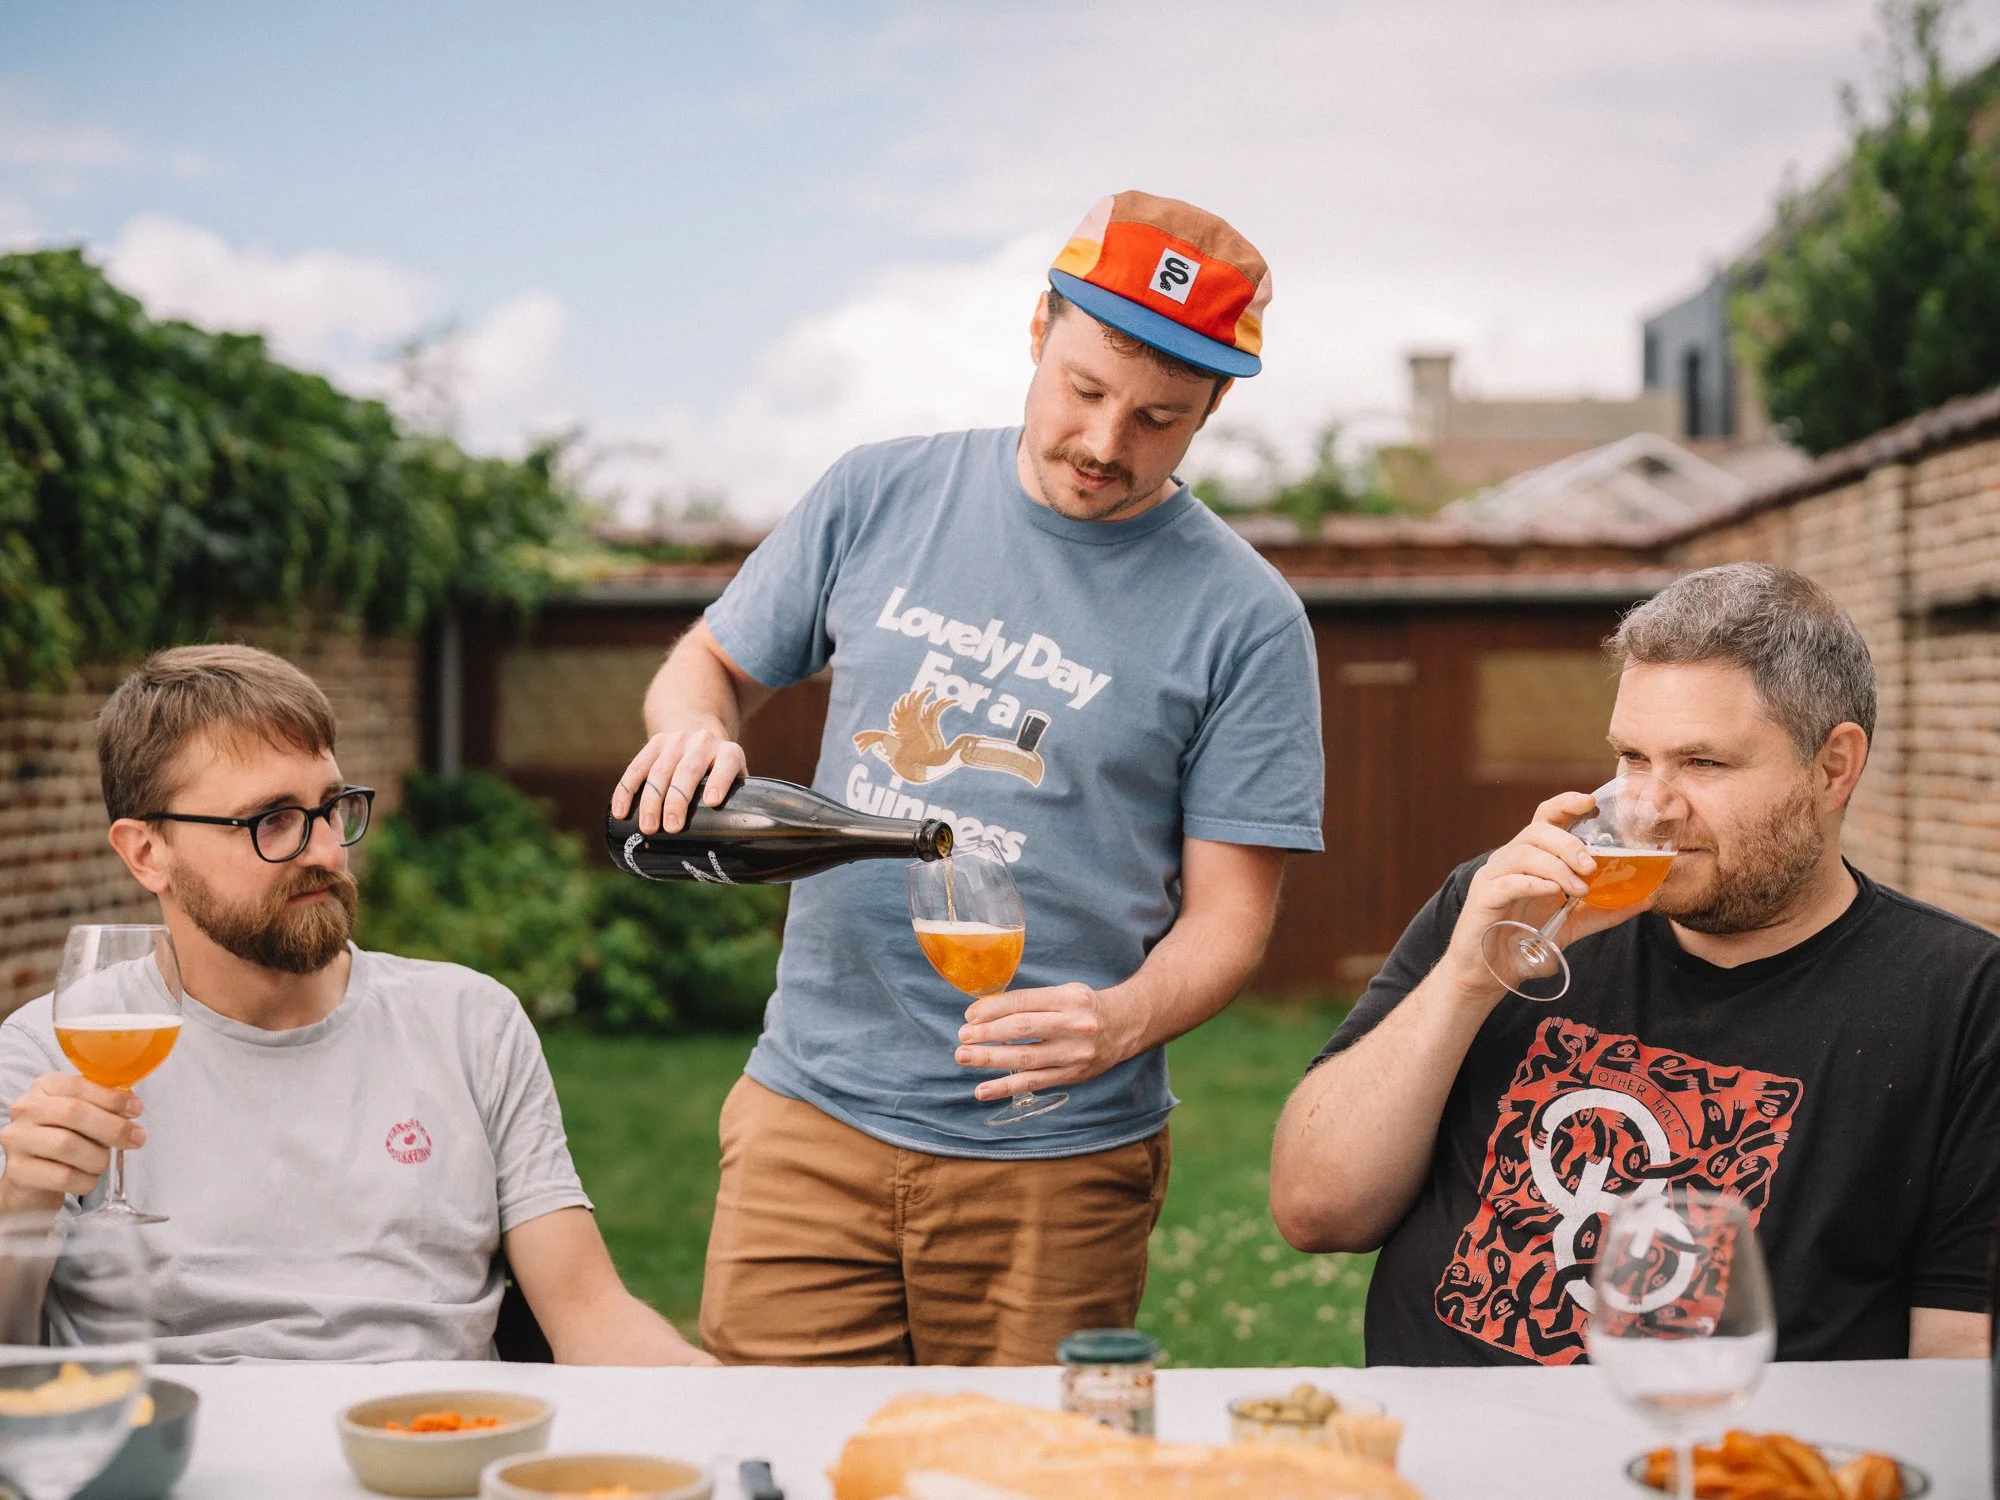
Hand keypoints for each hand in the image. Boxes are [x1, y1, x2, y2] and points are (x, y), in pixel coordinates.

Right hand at [0, 1074, 144, 1210]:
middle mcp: (26, 1110)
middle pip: (74, 1113)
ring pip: (67, 1145)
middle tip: (136, 1139)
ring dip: (99, 1157)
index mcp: (44, 1088)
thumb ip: (103, 1106)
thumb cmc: (62, 1139)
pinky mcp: (18, 1171)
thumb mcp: (81, 1116)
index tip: (136, 1109)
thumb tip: (132, 1108)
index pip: (79, 1085)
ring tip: (104, 1163)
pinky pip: (63, 1176)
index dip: (112, 1098)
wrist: (31, 1178)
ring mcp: (17, 1140)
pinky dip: (86, 1179)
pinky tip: (89, 1179)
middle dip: (113, 1128)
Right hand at [609, 724, 746, 833]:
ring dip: (651, 801)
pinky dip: (626, 790)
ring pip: (660, 770)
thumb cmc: (719, 771)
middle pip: (688, 771)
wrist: (698, 729)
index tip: (712, 801)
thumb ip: (738, 804)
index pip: (726, 763)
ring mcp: (676, 741)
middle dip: (678, 800)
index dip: (720, 781)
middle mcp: (703, 743)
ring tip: (648, 828)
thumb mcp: (735, 779)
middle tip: (672, 828)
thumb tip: (732, 849)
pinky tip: (621, 812)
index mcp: (728, 752)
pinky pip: (636, 767)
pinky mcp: (654, 743)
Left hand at [954, 983, 1142, 1100]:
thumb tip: (983, 1012)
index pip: (1023, 1002)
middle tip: (962, 1036)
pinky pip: (1033, 1083)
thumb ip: (1031, 1001)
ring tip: (964, 1057)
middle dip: (988, 1033)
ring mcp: (1074, 1054)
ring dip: (990, 1059)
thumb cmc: (1084, 1007)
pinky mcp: (1071, 1076)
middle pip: (1023, 1029)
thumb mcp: (1064, 992)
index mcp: (1069, 998)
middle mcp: (1074, 1025)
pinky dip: (1005, 1087)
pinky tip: (982, 1090)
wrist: (1124, 1027)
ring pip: (1025, 1058)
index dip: (993, 1008)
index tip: (970, 1015)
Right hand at [1437, 790, 1653, 1002]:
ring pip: (1524, 853)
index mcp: (1534, 858)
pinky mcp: (1483, 897)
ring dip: (1556, 866)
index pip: (1548, 817)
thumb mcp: (1574, 924)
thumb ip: (1606, 909)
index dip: (1567, 804)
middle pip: (1538, 830)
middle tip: (1591, 866)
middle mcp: (1512, 859)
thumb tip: (1648, 898)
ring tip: (1578, 888)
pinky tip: (1552, 892)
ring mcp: (1494, 876)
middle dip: (1569, 843)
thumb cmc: (1527, 940)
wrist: (1491, 972)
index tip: (1592, 803)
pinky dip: (1533, 883)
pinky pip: (1508, 881)